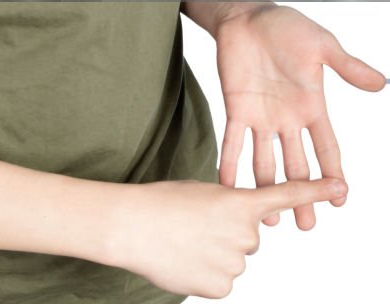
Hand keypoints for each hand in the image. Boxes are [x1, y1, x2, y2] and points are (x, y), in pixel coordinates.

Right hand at [107, 176, 345, 297]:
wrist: (132, 226)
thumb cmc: (163, 203)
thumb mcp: (204, 192)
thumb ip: (230, 209)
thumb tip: (238, 232)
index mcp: (240, 203)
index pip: (285, 196)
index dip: (316, 190)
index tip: (341, 186)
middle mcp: (245, 234)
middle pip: (249, 236)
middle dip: (228, 232)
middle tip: (196, 224)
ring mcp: (235, 263)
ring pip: (234, 259)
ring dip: (215, 252)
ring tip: (185, 241)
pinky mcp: (221, 288)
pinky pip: (222, 280)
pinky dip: (206, 272)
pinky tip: (184, 260)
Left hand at [214, 4, 385, 228]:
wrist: (246, 15)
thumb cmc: (285, 26)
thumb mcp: (322, 45)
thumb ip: (347, 66)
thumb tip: (382, 82)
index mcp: (311, 106)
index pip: (327, 148)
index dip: (333, 174)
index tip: (340, 199)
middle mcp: (287, 119)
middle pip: (298, 166)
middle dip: (302, 196)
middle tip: (307, 225)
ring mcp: (260, 117)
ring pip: (266, 163)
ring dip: (268, 190)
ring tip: (271, 220)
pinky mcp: (236, 109)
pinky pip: (233, 142)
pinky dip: (230, 165)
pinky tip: (228, 187)